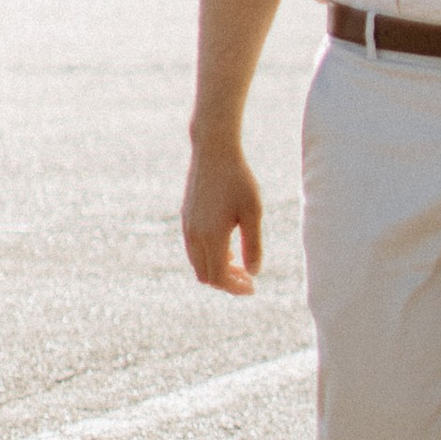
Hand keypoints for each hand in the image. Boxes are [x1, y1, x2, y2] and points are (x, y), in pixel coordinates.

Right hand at [182, 136, 264, 294]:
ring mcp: (187, 227)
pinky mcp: (186, 218)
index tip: (253, 287)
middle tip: (248, 279)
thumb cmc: (238, 180)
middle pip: (206, 276)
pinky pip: (193, 249)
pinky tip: (227, 247)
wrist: (213, 152)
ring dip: (217, 269)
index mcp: (211, 237)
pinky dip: (209, 257)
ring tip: (239, 264)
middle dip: (226, 282)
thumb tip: (254, 272)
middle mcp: (194, 236)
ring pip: (198, 264)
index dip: (236, 287)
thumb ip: (253, 244)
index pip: (219, 277)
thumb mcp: (253, 212)